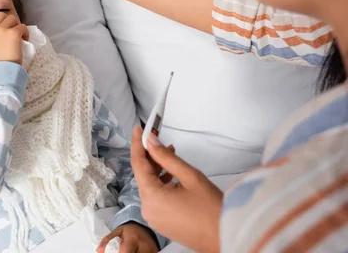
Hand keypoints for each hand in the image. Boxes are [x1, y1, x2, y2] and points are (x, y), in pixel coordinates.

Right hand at [0, 12, 28, 65]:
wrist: (1, 71)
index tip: (1, 23)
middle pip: (1, 15)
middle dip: (8, 21)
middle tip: (12, 30)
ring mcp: (2, 29)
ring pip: (13, 18)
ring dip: (17, 26)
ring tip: (19, 36)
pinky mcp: (13, 33)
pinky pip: (22, 26)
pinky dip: (25, 32)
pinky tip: (24, 40)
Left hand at [97, 222, 157, 252]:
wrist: (144, 228)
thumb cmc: (129, 231)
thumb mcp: (117, 232)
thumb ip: (107, 241)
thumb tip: (99, 250)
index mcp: (133, 238)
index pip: (126, 252)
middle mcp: (144, 245)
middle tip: (122, 251)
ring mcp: (152, 251)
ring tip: (128, 251)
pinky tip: (134, 252)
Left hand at [130, 126, 222, 252]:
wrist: (227, 236)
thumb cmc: (212, 208)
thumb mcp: (189, 176)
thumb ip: (166, 157)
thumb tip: (150, 141)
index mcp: (151, 197)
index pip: (137, 163)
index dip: (138, 143)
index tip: (139, 128)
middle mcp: (147, 208)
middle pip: (143, 175)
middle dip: (150, 156)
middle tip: (159, 138)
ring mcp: (154, 217)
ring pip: (150, 186)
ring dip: (157, 170)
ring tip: (170, 153)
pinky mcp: (161, 223)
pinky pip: (156, 198)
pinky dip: (161, 184)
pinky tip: (172, 175)